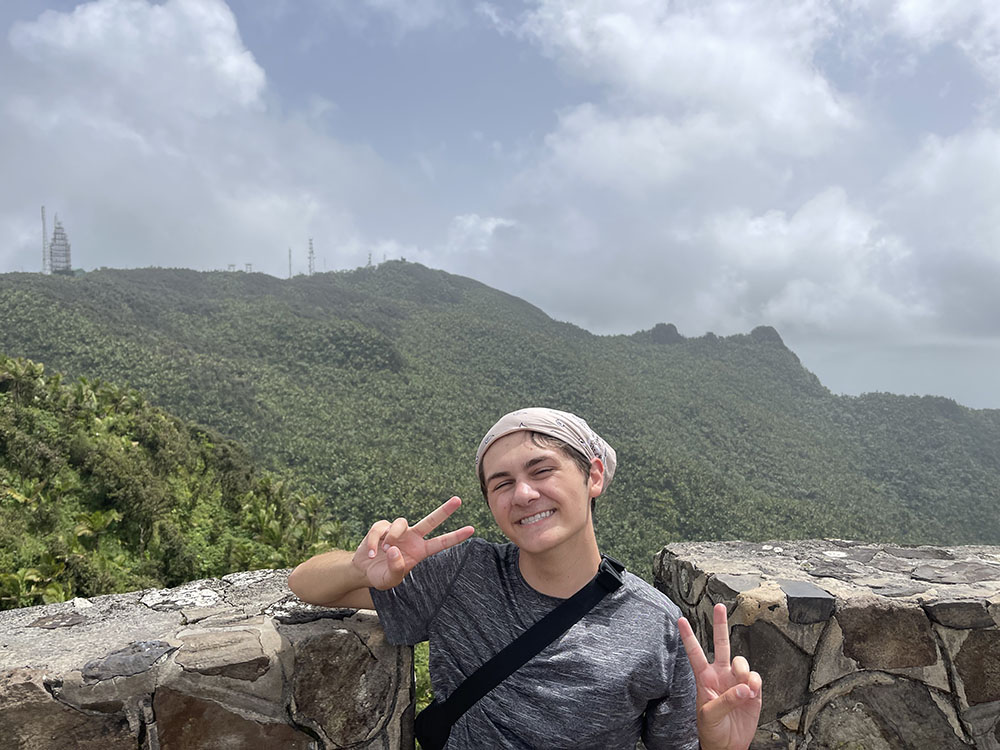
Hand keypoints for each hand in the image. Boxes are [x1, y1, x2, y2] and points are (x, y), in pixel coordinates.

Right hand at [354, 496, 474, 589]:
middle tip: (458, 500)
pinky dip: (374, 542)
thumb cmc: (381, 576)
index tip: (471, 529)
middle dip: (444, 510)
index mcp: (419, 552)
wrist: (363, 570)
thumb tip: (395, 550)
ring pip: (401, 523)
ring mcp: (398, 531)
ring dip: (393, 536)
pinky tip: (371, 553)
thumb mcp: (390, 581)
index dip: (455, 537)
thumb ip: (396, 569)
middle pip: (431, 521)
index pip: (440, 543)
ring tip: (386, 549)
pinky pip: (380, 528)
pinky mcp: (382, 527)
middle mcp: (412, 538)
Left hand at [678, 603, 761, 749]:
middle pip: (721, 644)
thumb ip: (726, 700)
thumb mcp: (710, 715)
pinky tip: (752, 692)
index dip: (688, 637)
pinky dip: (755, 683)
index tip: (680, 620)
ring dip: (743, 670)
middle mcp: (720, 675)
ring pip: (741, 661)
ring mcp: (736, 681)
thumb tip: (744, 688)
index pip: (695, 653)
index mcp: (705, 678)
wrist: (728, 745)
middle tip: (719, 606)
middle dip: (720, 624)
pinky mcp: (752, 690)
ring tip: (744, 687)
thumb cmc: (712, 730)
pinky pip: (756, 678)